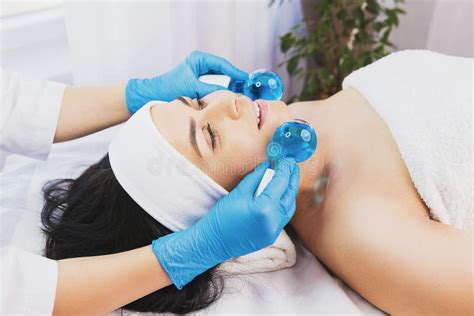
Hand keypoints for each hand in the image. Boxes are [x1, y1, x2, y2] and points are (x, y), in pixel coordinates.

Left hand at [125, 51, 247, 112]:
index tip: (246, 79)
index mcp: (198, 59)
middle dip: (235, 78)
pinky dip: (222, 89)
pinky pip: (214, 84)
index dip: (236, 72)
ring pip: (220, 77)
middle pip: (223, 70)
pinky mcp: (197, 82)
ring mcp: (199, 72)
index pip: (222, 64)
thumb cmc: (168, 89)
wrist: (152, 96)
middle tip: (247, 86)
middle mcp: (200, 63)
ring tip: (241, 91)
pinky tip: (228, 96)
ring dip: (229, 84)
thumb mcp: (193, 89)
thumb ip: (212, 90)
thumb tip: (230, 94)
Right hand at [152, 158, 299, 288]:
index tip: (287, 159)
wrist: (213, 243)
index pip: (281, 183)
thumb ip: (255, 178)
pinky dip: (285, 204)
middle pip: (289, 194)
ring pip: (289, 207)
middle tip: (292, 165)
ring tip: (289, 178)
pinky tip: (281, 196)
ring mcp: (274, 231)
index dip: (285, 169)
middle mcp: (274, 221)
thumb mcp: (238, 193)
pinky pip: (284, 217)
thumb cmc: (221, 217)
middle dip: (292, 178)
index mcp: (265, 208)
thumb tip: (267, 166)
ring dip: (290, 191)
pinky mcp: (271, 236)